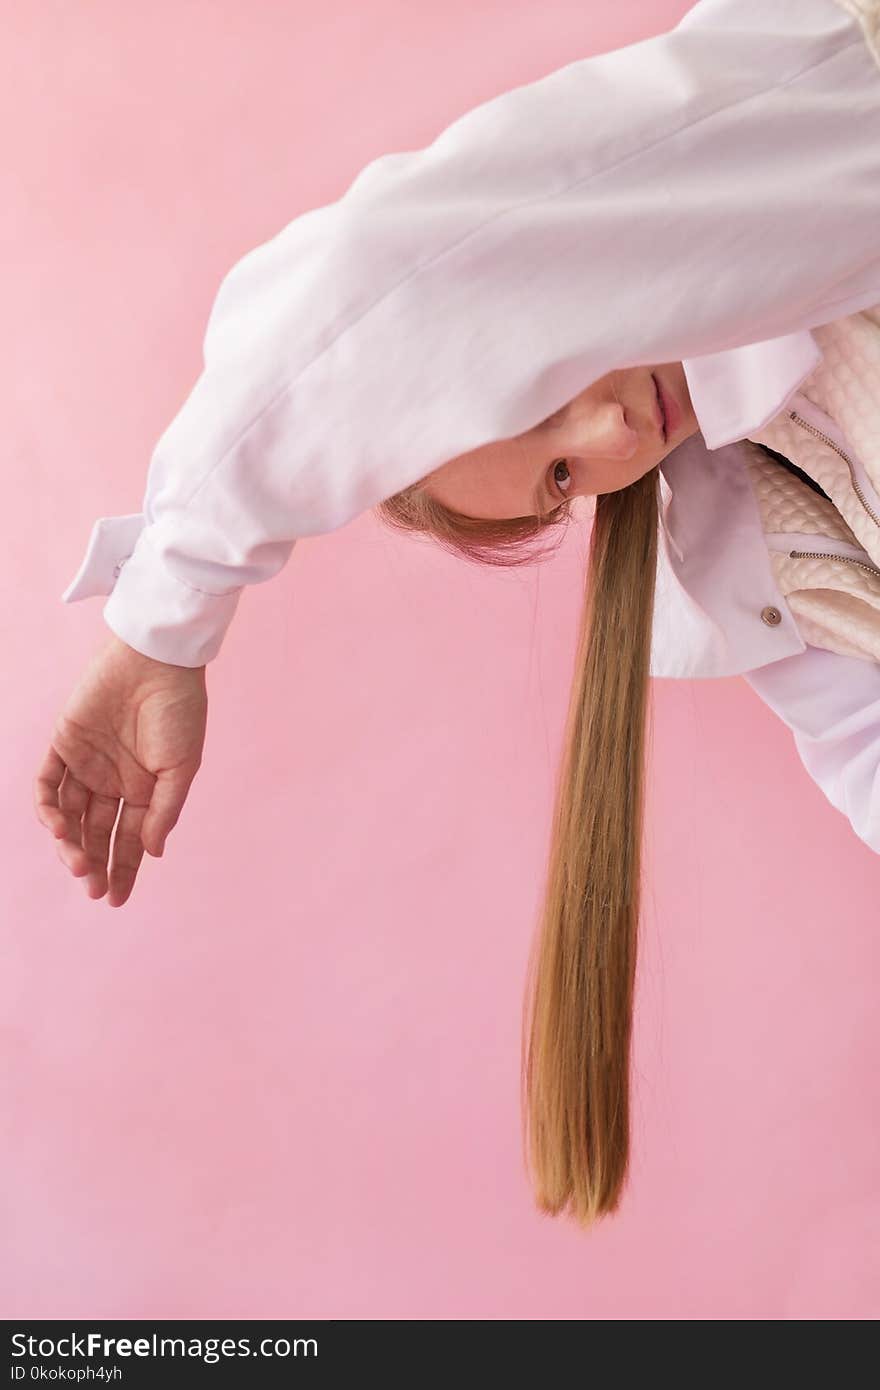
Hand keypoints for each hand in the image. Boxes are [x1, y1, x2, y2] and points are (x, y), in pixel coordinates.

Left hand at [34, 631, 207, 906]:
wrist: (157, 662)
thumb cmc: (179, 711)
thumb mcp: (182, 767)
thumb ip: (164, 811)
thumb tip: (150, 853)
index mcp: (145, 791)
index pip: (128, 841)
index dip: (122, 871)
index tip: (115, 900)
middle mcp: (113, 782)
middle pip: (95, 834)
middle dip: (93, 864)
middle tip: (91, 887)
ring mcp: (87, 764)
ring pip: (69, 815)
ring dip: (69, 843)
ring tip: (76, 862)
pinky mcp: (64, 744)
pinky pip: (47, 783)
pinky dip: (48, 808)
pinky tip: (59, 826)